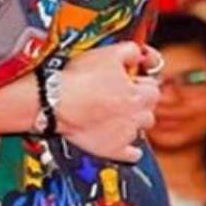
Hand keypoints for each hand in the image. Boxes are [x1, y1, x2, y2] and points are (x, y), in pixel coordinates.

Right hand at [56, 43, 160, 162]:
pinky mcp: (112, 149)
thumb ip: (132, 51)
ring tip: (113, 113)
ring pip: (140, 129)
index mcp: (138, 93)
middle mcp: (136, 116)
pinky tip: (118, 137)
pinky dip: (129, 148)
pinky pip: (132, 154)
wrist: (52, 101)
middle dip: (138, 101)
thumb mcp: (108, 53)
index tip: (131, 79)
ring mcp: (125, 135)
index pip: (153, 87)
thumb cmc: (76, 78)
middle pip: (149, 109)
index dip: (140, 81)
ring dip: (132, 121)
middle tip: (119, 94)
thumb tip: (140, 55)